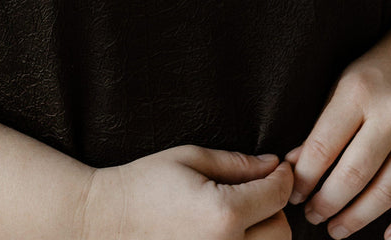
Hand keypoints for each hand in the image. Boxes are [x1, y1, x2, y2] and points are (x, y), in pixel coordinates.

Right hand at [80, 145, 292, 239]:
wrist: (107, 220)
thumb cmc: (146, 183)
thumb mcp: (191, 158)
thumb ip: (238, 164)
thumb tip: (274, 165)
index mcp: (224, 213)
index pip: (277, 195)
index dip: (283, 177)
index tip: (279, 168)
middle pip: (281, 231)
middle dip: (273, 207)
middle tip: (255, 191)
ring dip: (263, 232)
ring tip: (239, 214)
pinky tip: (225, 233)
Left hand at [287, 28, 390, 239]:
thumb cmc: (382, 68)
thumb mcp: (344, 82)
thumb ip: (323, 124)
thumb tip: (295, 165)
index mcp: (359, 92)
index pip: (324, 145)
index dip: (304, 177)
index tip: (291, 193)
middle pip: (354, 175)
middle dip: (327, 203)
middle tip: (310, 216)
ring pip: (388, 192)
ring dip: (359, 218)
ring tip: (336, 229)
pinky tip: (388, 235)